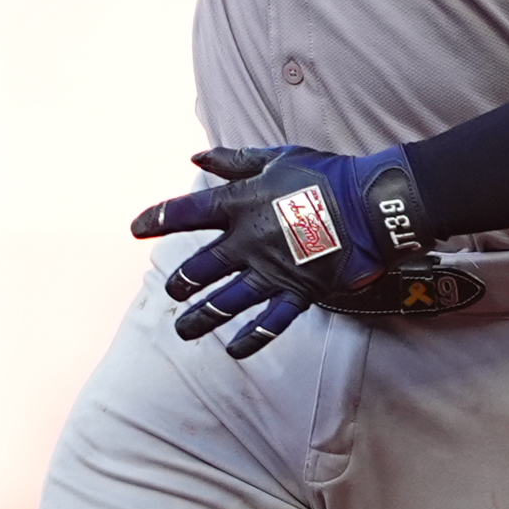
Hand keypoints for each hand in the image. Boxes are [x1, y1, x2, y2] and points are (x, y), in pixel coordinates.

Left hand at [127, 143, 433, 360]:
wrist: (372, 204)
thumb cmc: (326, 175)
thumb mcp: (277, 158)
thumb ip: (234, 161)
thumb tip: (196, 158)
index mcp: (241, 204)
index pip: (187, 214)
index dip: (157, 219)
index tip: (136, 228)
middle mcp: (249, 242)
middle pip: (200, 268)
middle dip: (181, 283)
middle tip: (173, 292)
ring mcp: (272, 271)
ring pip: (225, 301)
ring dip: (201, 318)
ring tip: (184, 331)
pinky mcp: (298, 292)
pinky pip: (269, 323)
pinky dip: (251, 339)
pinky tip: (234, 350)